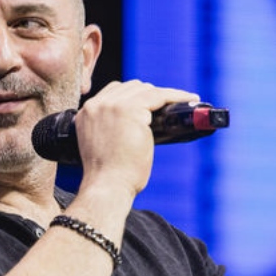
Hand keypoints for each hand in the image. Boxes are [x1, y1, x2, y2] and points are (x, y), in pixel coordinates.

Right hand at [74, 80, 199, 197]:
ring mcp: (112, 105)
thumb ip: (112, 130)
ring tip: (183, 100)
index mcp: (86, 114)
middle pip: (130, 87)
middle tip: (169, 105)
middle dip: (151, 94)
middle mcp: (95, 105)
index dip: (135, 97)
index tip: (152, 103)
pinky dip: (176, 96)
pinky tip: (189, 99)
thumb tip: (141, 123)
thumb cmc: (110, 177)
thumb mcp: (104, 147)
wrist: (107, 187)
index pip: (113, 93)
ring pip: (145, 90)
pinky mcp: (130, 109)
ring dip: (166, 94)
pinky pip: (159, 96)